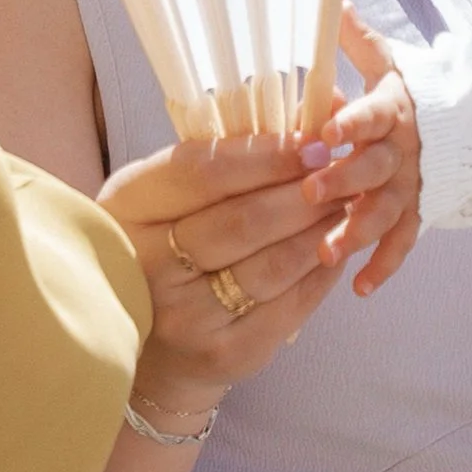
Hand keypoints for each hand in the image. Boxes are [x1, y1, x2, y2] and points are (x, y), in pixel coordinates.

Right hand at [104, 132, 368, 419]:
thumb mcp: (164, 199)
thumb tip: (306, 118)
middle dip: (302, 193)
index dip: (266, 156)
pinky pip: (289, 305)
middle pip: (244, 220)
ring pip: (274, 264)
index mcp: (126, 210)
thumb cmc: (163, 252)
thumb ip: (218, 161)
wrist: (148, 350)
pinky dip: (321, 271)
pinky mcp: (224, 353)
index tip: (314, 143)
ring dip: (320, 229)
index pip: (202, 173)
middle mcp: (148, 266)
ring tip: (345, 205)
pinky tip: (334, 249)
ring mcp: (185, 317)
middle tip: (341, 174)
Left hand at [314, 5, 421, 294]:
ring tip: (328, 253)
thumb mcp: (391, 63)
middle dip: (344, 182)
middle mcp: (403, 152)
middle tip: (311, 193)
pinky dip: (384, 267)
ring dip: (357, 232)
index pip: (370, 115)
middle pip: (374, 169)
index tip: (325, 132)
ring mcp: (412, 187)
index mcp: (392, 111)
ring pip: (386, 213)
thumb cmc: (415, 92)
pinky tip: (360, 289)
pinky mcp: (418, 213)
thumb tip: (335, 2)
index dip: (350, 123)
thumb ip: (361, 40)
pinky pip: (402, 244)